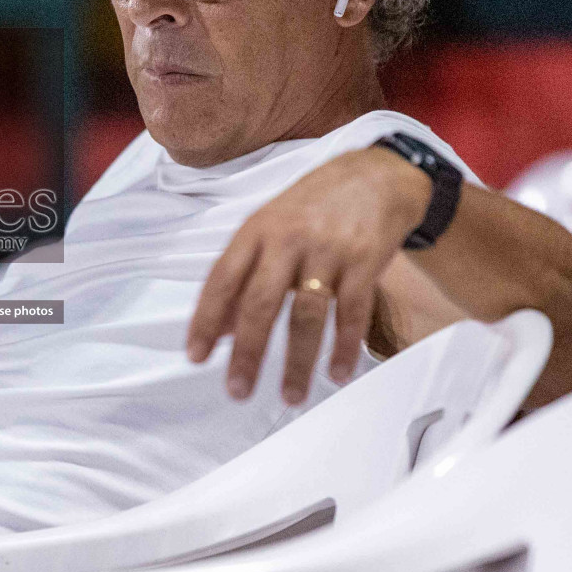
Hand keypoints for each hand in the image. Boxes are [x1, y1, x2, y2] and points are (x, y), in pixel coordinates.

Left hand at [186, 146, 431, 403]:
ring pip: (307, 314)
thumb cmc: (313, 208)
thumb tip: (221, 330)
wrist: (376, 174)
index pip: (221, 279)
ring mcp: (327, 249)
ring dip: (297, 361)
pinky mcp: (364, 260)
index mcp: (255, 230)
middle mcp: (287, 239)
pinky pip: (352, 311)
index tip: (196, 356)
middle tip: (237, 391)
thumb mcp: (270, 229)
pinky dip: (343, 346)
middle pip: (260, 302)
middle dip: (247, 352)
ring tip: (289, 397)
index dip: (206, 319)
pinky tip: (336, 373)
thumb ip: (244, 276)